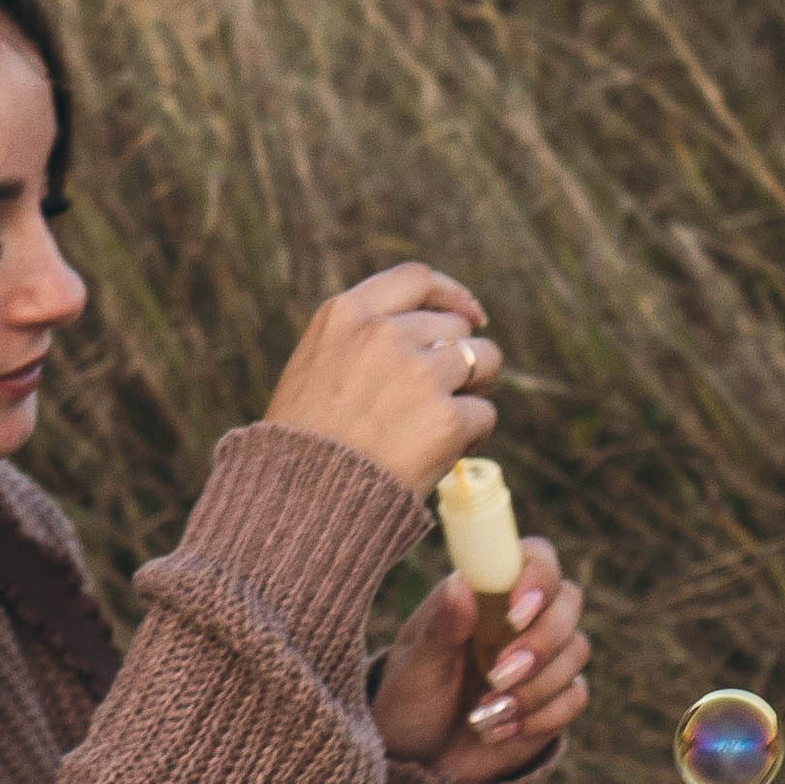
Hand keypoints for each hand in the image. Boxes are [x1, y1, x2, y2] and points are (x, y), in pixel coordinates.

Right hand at [261, 263, 499, 495]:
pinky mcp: (446, 419)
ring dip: (474, 389)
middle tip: (441, 398)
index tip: (471, 315)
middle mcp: (384, 335)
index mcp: (347, 316)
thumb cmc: (304, 443)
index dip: (451, 295)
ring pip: (484, 361)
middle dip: (459, 357)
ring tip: (442, 423)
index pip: (416, 280)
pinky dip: (471, 435)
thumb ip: (364, 339)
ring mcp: (419, 375)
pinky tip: (439, 454)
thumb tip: (439, 332)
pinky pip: (485, 414)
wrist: (299, 504)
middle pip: (456, 326)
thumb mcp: (316, 366)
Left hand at [369, 538, 587, 783]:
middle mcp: (520, 620)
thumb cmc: (410, 702)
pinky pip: (576, 696)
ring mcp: (543, 659)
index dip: (538, 576)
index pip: (535, 558)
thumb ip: (440, 628)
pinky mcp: (555, 699)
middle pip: (568, 600)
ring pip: (577, 649)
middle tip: (497, 674)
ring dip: (536, 685)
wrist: (418, 761)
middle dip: (541, 640)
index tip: (516, 613)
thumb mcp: (415, 668)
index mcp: (485, 596)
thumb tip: (460, 583)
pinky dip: (542, 716)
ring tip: (485, 711)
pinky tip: (500, 731)